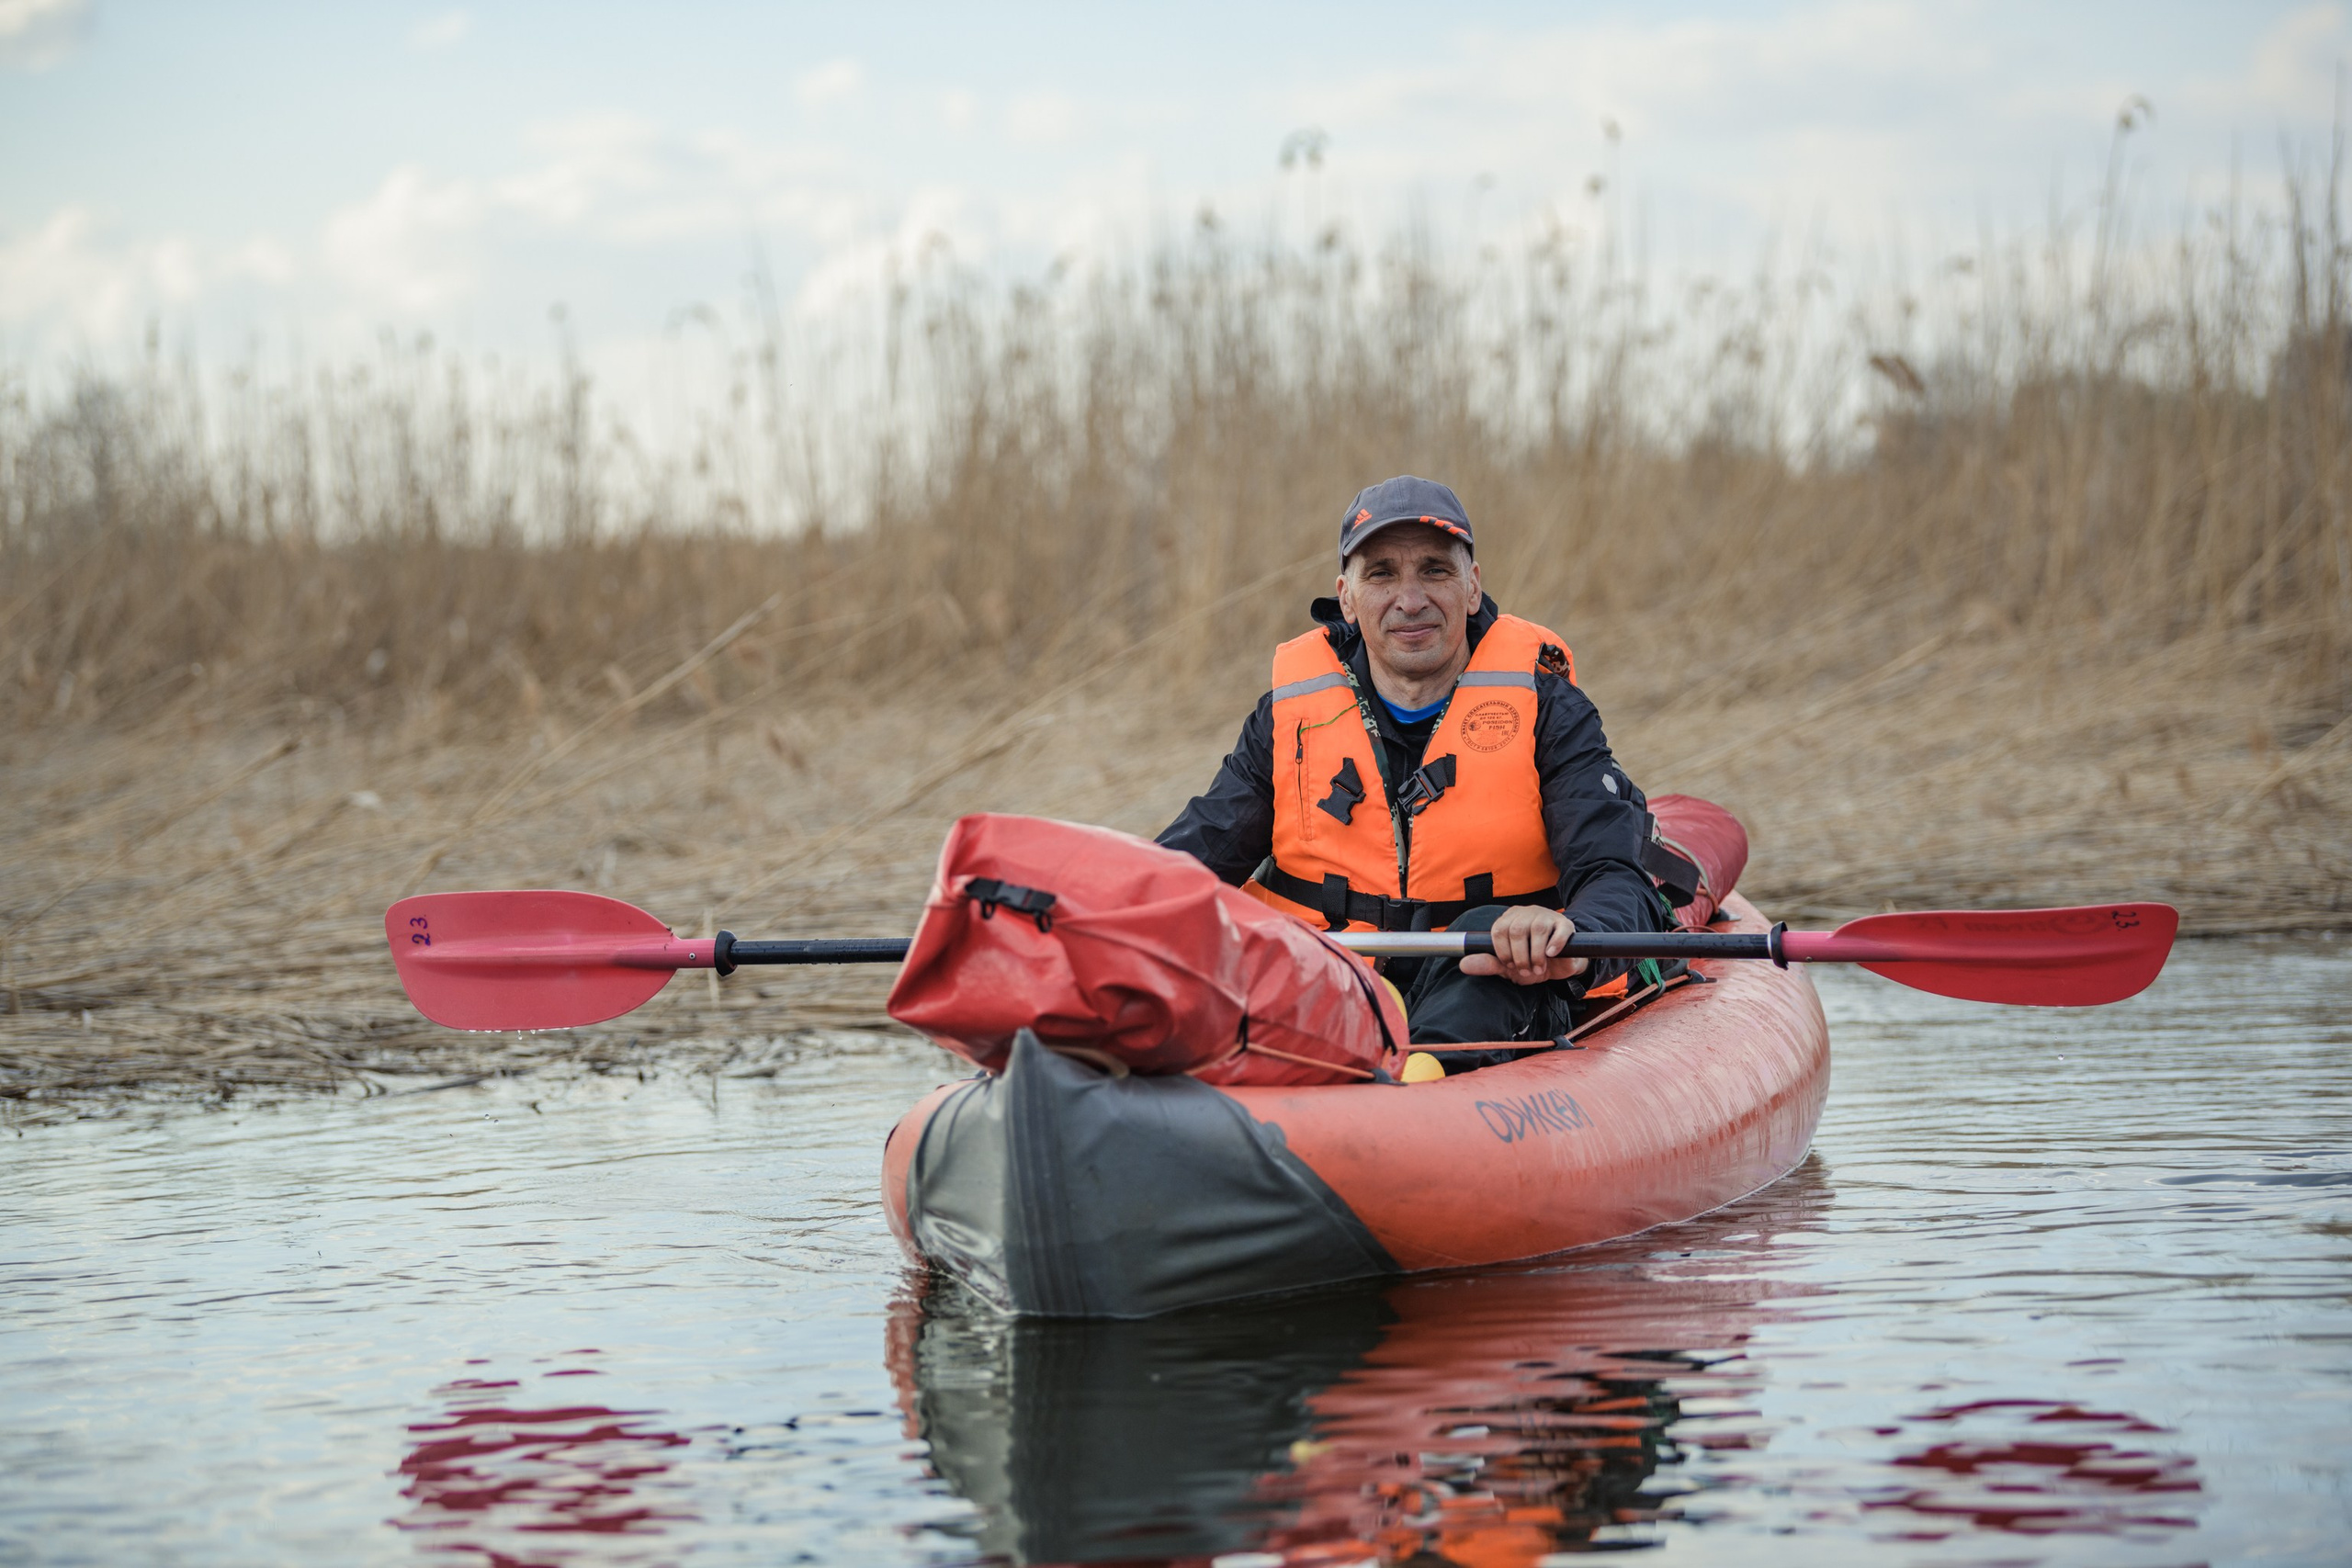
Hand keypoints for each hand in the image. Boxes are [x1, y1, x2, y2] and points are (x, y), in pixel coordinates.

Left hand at [1457, 907, 1585, 985]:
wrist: (1561, 965)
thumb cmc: (1532, 962)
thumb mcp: (1508, 966)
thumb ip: (1488, 964)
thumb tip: (1463, 965)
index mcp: (1509, 920)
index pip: (1498, 930)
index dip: (1503, 952)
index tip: (1510, 966)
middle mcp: (1526, 913)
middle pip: (1517, 930)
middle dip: (1520, 956)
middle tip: (1526, 970)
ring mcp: (1546, 916)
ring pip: (1538, 929)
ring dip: (1536, 954)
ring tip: (1538, 967)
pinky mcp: (1565, 923)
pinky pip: (1559, 930)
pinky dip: (1554, 945)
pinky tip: (1551, 955)